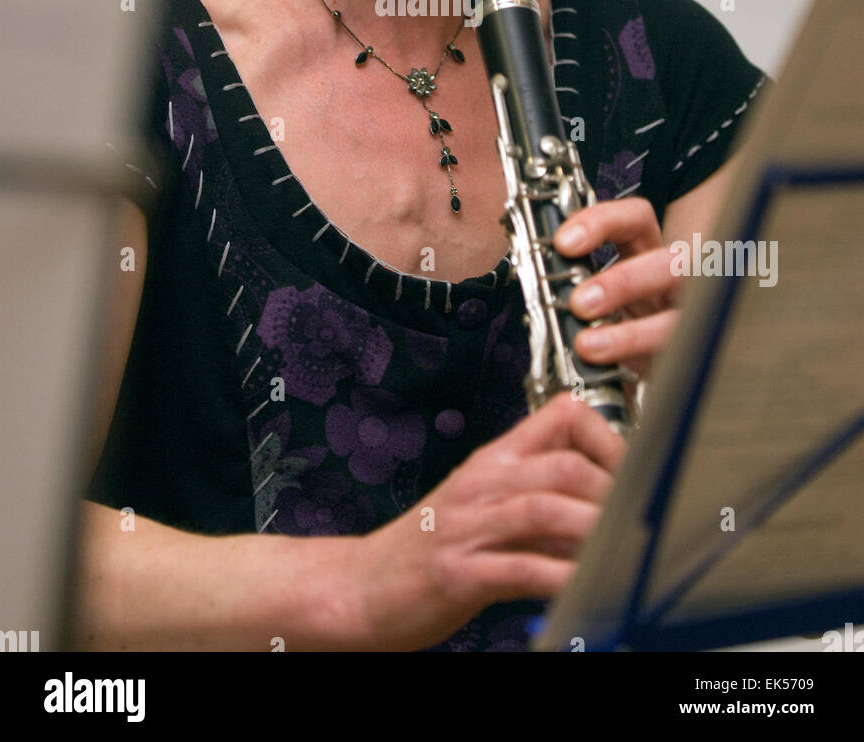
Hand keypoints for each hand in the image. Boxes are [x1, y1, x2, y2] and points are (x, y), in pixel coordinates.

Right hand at [354, 393, 625, 651]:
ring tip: (622, 549)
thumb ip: (541, 501)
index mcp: (494, 461)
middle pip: (564, 464)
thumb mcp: (485, 507)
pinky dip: (561, 579)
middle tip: (642, 519)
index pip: (561, 415)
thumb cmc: (430, 548)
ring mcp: (469, 527)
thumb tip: (606, 508)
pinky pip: (522, 570)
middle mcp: (484, 484)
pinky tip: (585, 588)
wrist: (361, 586)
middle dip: (614, 492)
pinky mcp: (459, 574)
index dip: (609, 436)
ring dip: (593, 530)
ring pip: (547, 509)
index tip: (638, 469)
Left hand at [553, 198, 682, 383]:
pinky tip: (607, 372)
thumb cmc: (606, 311)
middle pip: (672, 264)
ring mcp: (679, 320)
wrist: (631, 360)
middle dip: (624, 282)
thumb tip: (534, 267)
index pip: (636, 218)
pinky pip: (670, 364)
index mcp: (645, 251)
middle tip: (580, 303)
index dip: (603, 222)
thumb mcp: (590, 284)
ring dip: (631, 334)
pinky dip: (636, 366)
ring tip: (587, 346)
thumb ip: (571, 272)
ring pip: (678, 320)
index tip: (563, 243)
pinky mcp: (675, 358)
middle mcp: (670, 281)